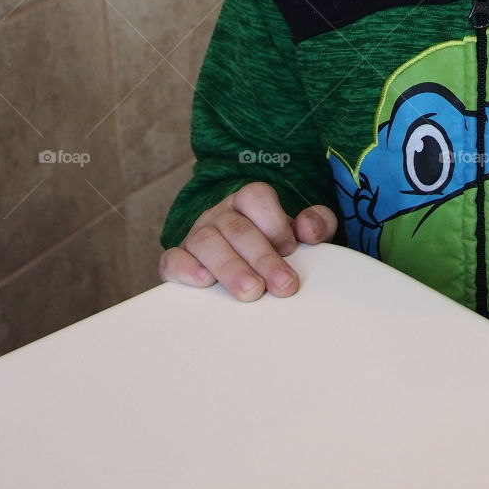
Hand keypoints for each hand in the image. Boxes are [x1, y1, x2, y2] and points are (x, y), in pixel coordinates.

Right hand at [159, 181, 337, 301]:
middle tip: (283, 286)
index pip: (256, 197)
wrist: (244, 266)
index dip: (274, 222)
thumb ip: (317, 223)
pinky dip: (185, 269)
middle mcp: (220, 214)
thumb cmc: (275, 247)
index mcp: (248, 201)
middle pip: (236, 228)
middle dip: (262, 258)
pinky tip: (204, 281)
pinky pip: (172, 259)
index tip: (291, 249)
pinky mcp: (178, 260)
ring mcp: (196, 235)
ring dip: (230, 268)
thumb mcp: (301, 232)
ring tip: (250, 292)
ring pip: (206, 242)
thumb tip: (308, 229)